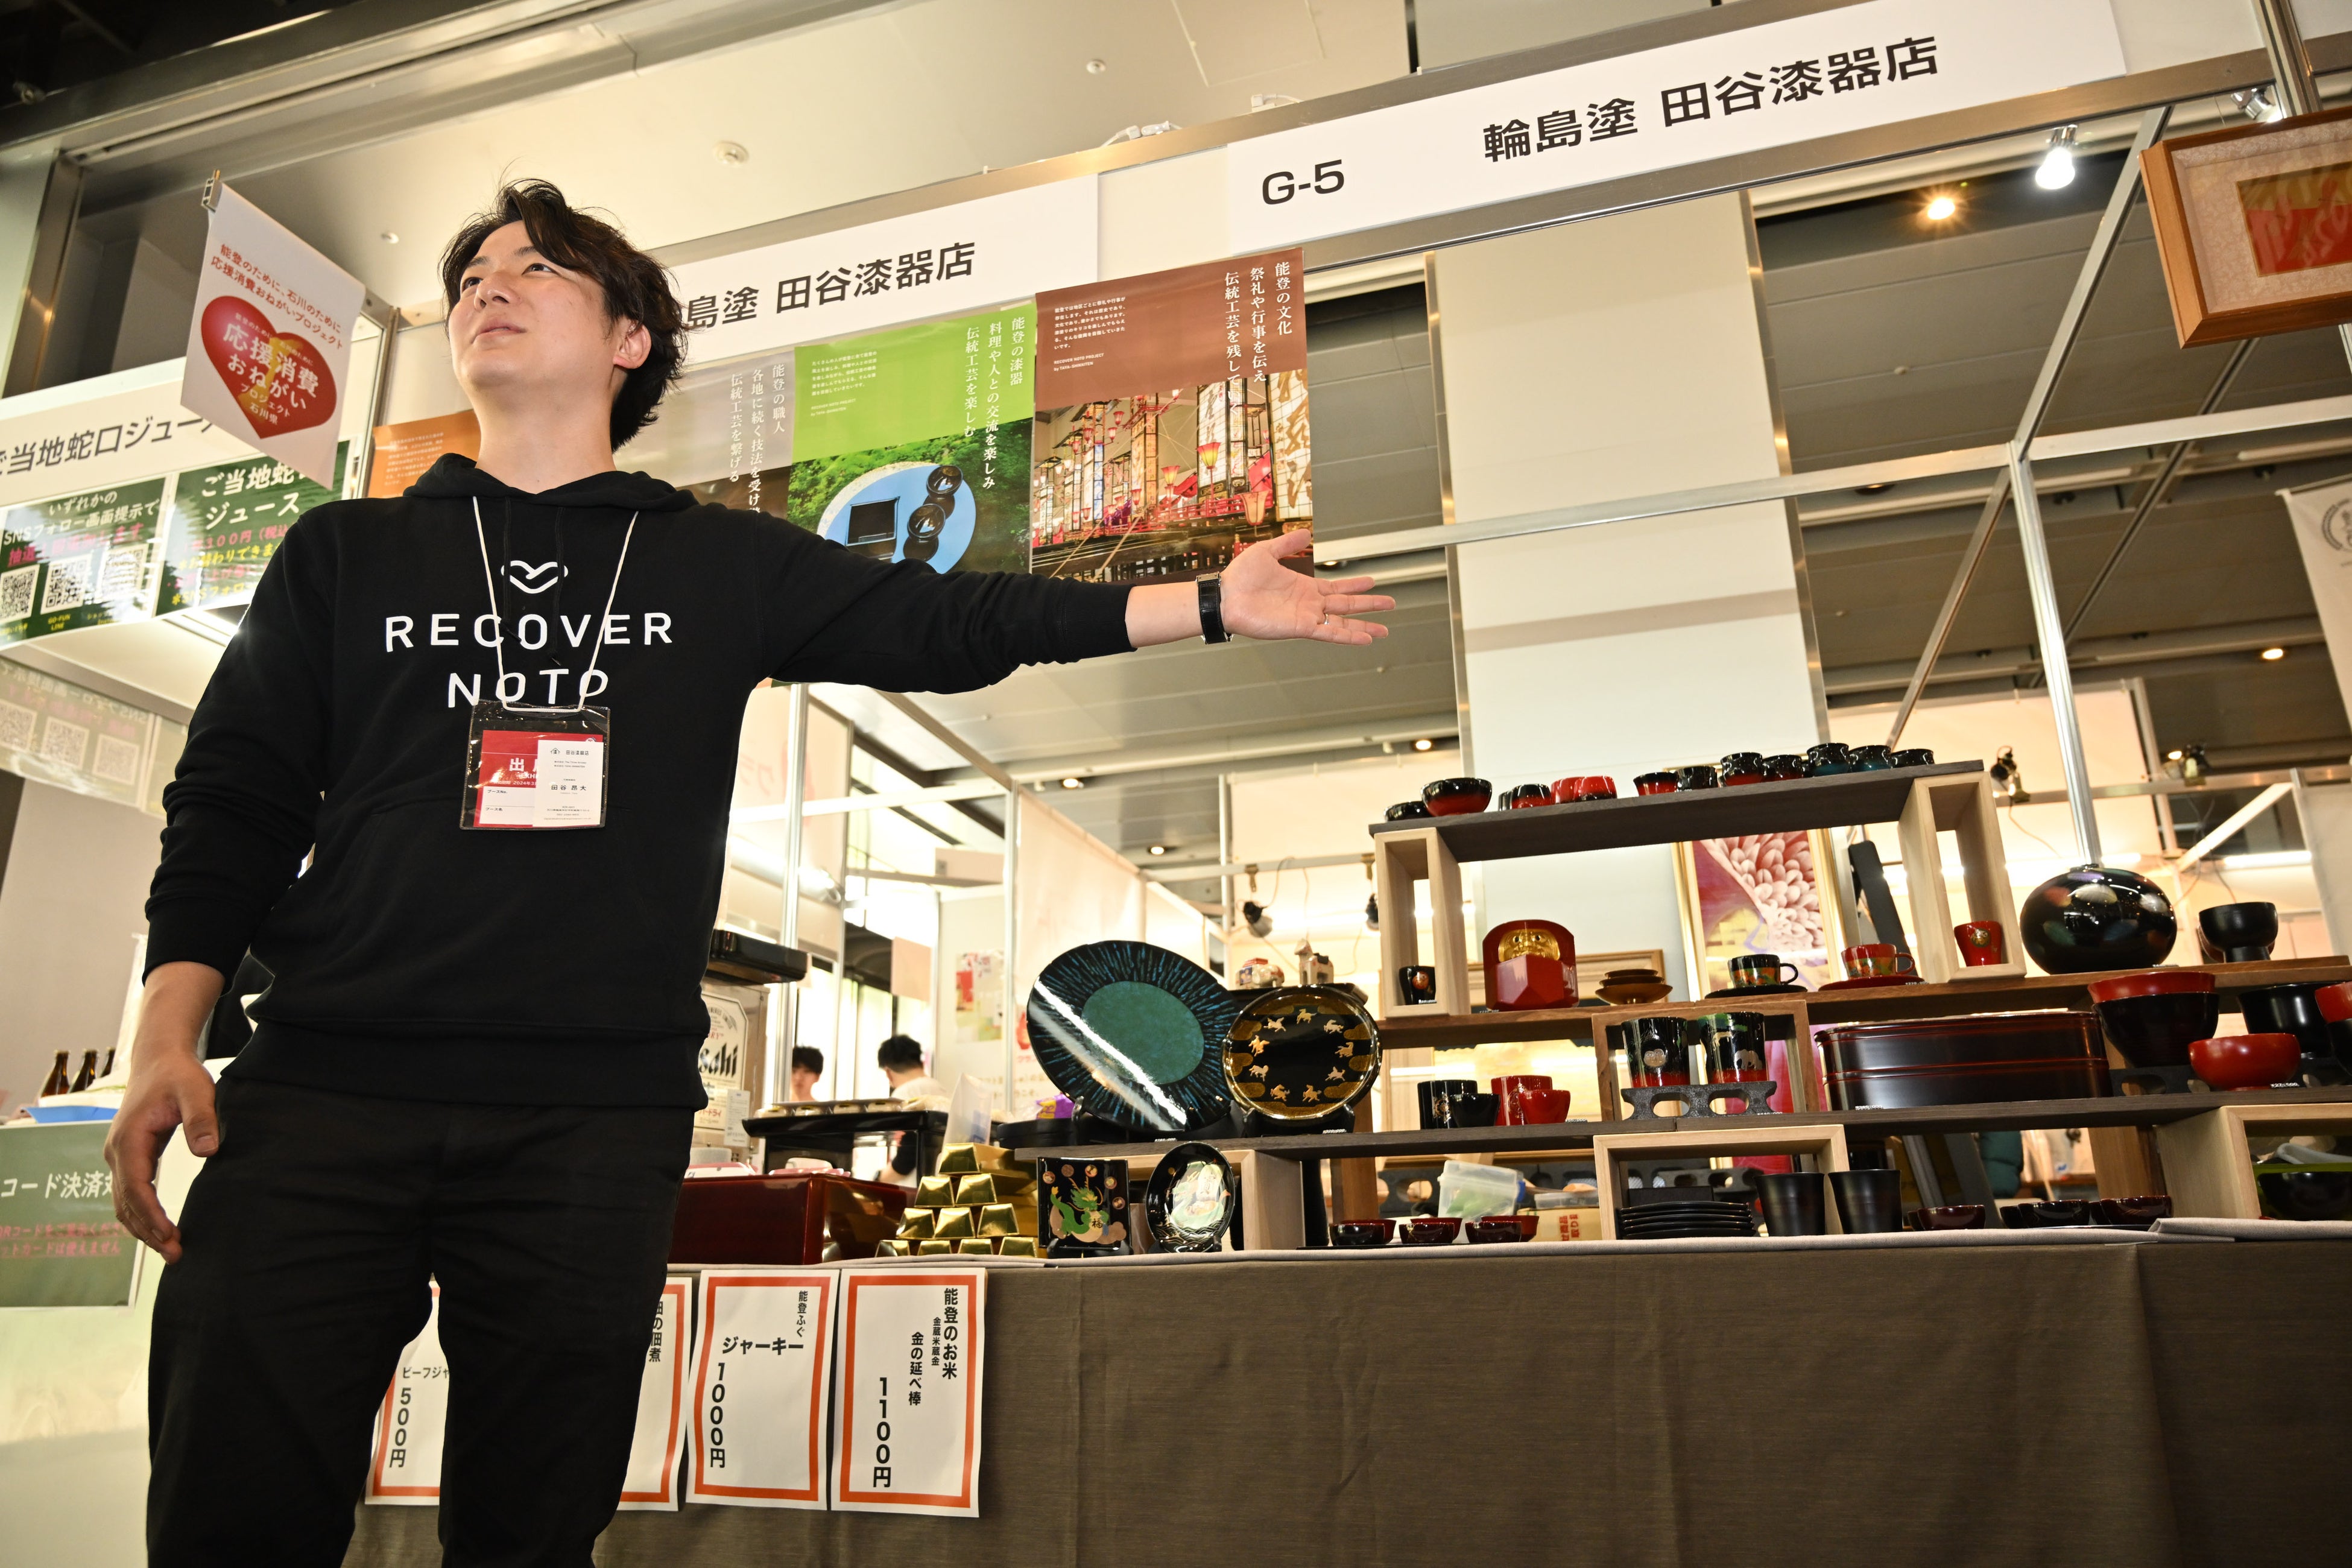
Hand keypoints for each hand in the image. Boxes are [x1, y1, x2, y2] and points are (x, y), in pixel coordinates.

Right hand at [102, 961, 224, 1263]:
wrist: (159, 1057)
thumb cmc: (178, 1074)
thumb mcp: (196, 1090)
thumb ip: (201, 1119)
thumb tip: (207, 1152)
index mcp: (129, 1139)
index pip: (136, 1187)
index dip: (151, 1215)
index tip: (170, 1235)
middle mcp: (117, 1152)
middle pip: (126, 1203)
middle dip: (148, 1231)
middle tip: (176, 1254)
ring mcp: (120, 1155)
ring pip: (124, 1202)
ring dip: (143, 1227)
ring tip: (171, 1249)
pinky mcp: (129, 1156)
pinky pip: (131, 1193)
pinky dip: (142, 1213)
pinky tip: (162, 1228)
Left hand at [1220, 530, 1392, 644]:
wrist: (1225, 596)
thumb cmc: (1240, 577)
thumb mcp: (1267, 552)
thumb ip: (1288, 544)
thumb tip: (1305, 532)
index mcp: (1303, 587)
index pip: (1335, 587)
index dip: (1354, 584)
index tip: (1372, 582)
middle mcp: (1308, 603)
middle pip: (1346, 605)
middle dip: (1368, 605)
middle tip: (1390, 604)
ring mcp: (1306, 617)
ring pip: (1342, 622)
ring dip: (1364, 625)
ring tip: (1384, 629)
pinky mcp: (1300, 628)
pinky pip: (1329, 634)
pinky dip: (1348, 636)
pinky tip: (1365, 638)